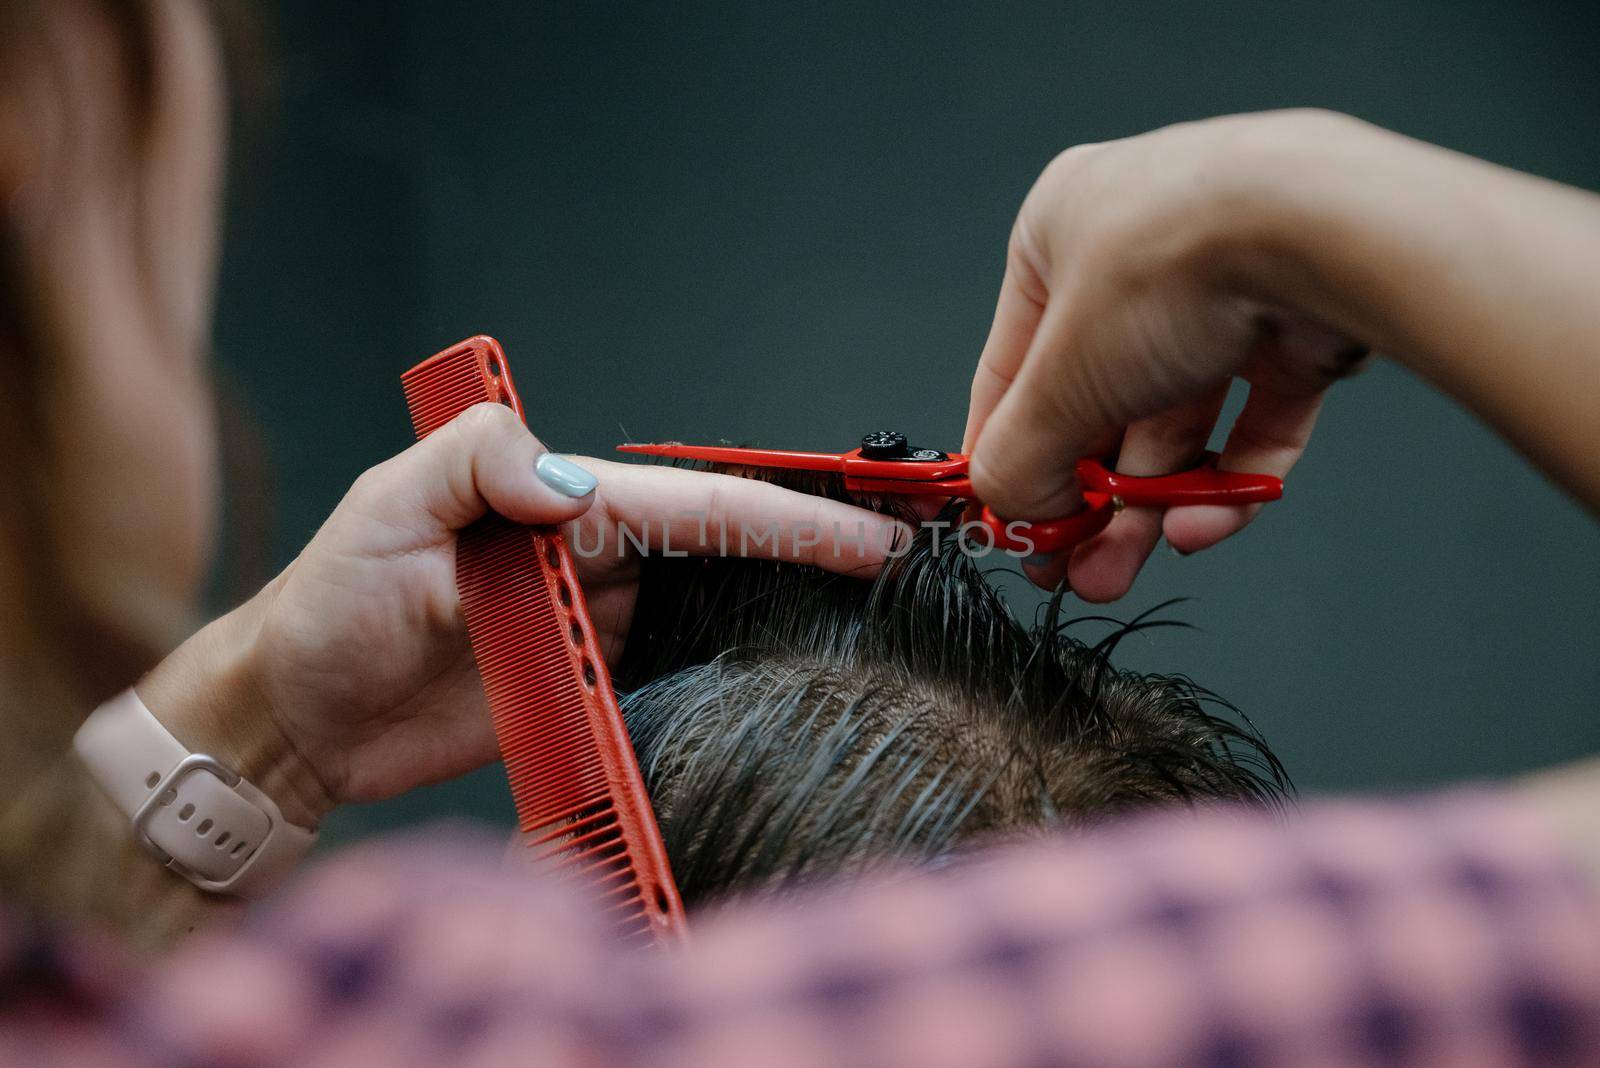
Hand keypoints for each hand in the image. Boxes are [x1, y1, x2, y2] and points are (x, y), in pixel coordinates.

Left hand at [140, 403, 905, 825]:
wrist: (292, 721)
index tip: (869, 537)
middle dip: (814, 558)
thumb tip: (580, 485)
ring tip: (872, 633)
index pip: (694, 506)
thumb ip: (477, 468)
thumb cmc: (326, 606)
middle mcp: (587, 561)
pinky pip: (666, 682)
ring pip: (707, 617)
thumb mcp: (384, 510)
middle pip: (722, 556)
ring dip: (782, 619)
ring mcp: (587, 630)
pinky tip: (779, 691)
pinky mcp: (576, 694)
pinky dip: (723, 681)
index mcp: (556, 504)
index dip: (787, 520)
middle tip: (907, 572)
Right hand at [964, 110, 1379, 599]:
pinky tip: (1200, 525)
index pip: (1011, 368)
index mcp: (1057, 236)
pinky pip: (1250, 419)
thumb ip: (1019, 457)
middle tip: (1074, 567)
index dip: (1007, 456)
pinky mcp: (1294, 328)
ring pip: (1175, 420)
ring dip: (1149, 504)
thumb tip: (1012, 513)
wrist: (1324, 232)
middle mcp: (1137, 255)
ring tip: (1126, 569)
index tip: (1010, 527)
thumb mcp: (1057, 380)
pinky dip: (1225, 480)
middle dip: (1087, 499)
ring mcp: (1222, 289)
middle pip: (1098, 404)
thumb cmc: (1172, 265)